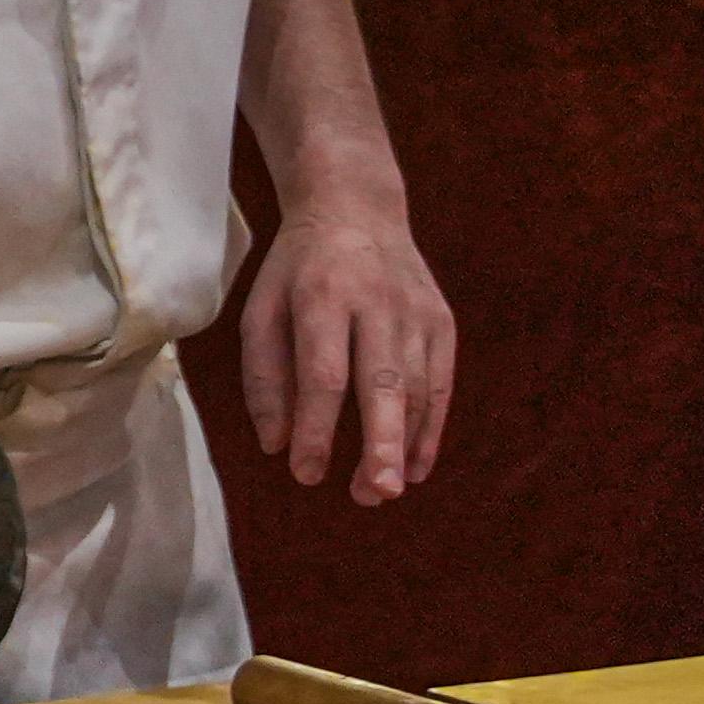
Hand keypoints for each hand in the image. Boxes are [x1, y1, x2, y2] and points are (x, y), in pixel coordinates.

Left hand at [243, 198, 455, 501]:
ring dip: (402, 445)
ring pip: (417, 388)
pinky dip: (431, 428)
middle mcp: (377, 303)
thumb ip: (264, 377)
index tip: (304, 474)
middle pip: (383, 382)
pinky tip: (415, 467)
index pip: (323, 374)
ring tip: (379, 491)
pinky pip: (440, 383)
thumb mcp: (261, 309)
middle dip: (381, 442)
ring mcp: (417, 312)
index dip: (316, 427)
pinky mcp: (442, 321)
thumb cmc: (297, 272)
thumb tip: (276, 445)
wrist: (356, 209)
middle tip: (374, 493)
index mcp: (322, 296)